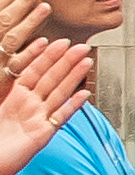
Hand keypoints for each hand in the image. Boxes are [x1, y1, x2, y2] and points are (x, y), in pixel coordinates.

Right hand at [0, 0, 53, 76]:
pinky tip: (43, 41)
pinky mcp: (0, 81)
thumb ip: (2, 28)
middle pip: (2, 21)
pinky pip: (16, 65)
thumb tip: (8, 10)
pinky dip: (29, 53)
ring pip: (11, 39)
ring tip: (46, 7)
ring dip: (29, 22)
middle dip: (21, 2)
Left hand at [0, 35, 94, 174]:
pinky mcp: (45, 133)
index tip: (50, 41)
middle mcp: (27, 104)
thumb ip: (0, 83)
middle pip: (49, 77)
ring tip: (86, 62)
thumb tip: (1, 63)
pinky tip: (85, 94)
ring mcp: (37, 117)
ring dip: (74, 76)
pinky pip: (62, 116)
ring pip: (59, 92)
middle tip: (79, 46)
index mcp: (11, 96)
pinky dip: (74, 105)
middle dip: (64, 60)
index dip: (40, 56)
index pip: (29, 70)